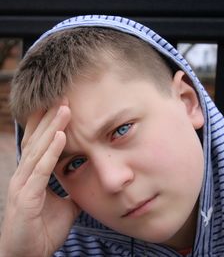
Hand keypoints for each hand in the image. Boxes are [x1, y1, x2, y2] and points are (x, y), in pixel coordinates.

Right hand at [0, 103, 79, 256]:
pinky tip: (60, 136)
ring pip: (39, 149)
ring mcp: (23, 184)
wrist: (28, 256)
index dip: (48, 122)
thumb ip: (72, 189)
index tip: (61, 104)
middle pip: (38, 139)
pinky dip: (51, 152)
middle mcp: (25, 174)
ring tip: (64, 108)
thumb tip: (86, 181)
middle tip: (63, 96)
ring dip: (52, 127)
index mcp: (32, 174)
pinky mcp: (26, 198)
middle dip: (50, 117)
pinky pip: (40, 170)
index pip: (40, 142)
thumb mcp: (64, 204)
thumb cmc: (42, 229)